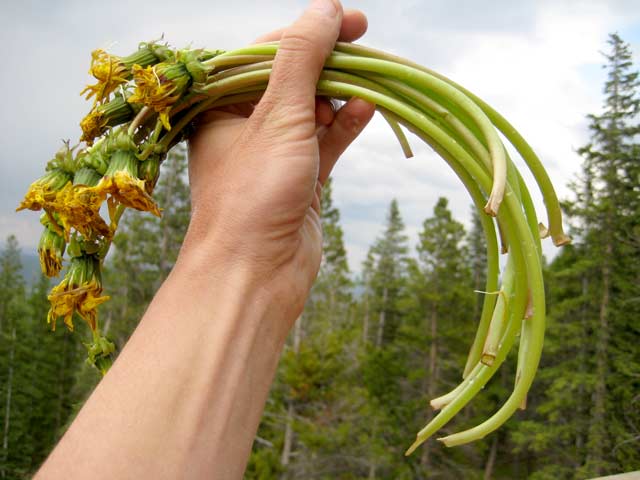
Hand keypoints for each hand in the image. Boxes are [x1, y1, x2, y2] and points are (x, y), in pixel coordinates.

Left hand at [183, 0, 374, 324]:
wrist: (254, 275)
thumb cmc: (253, 193)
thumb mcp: (278, 116)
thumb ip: (301, 58)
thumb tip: (325, 8)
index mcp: (220, 106)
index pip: (266, 53)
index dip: (310, 32)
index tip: (352, 20)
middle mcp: (243, 127)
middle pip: (294, 79)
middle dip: (331, 64)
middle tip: (367, 46)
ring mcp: (274, 154)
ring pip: (314, 110)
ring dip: (342, 96)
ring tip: (370, 83)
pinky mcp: (299, 179)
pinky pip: (325, 141)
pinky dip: (346, 125)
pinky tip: (367, 109)